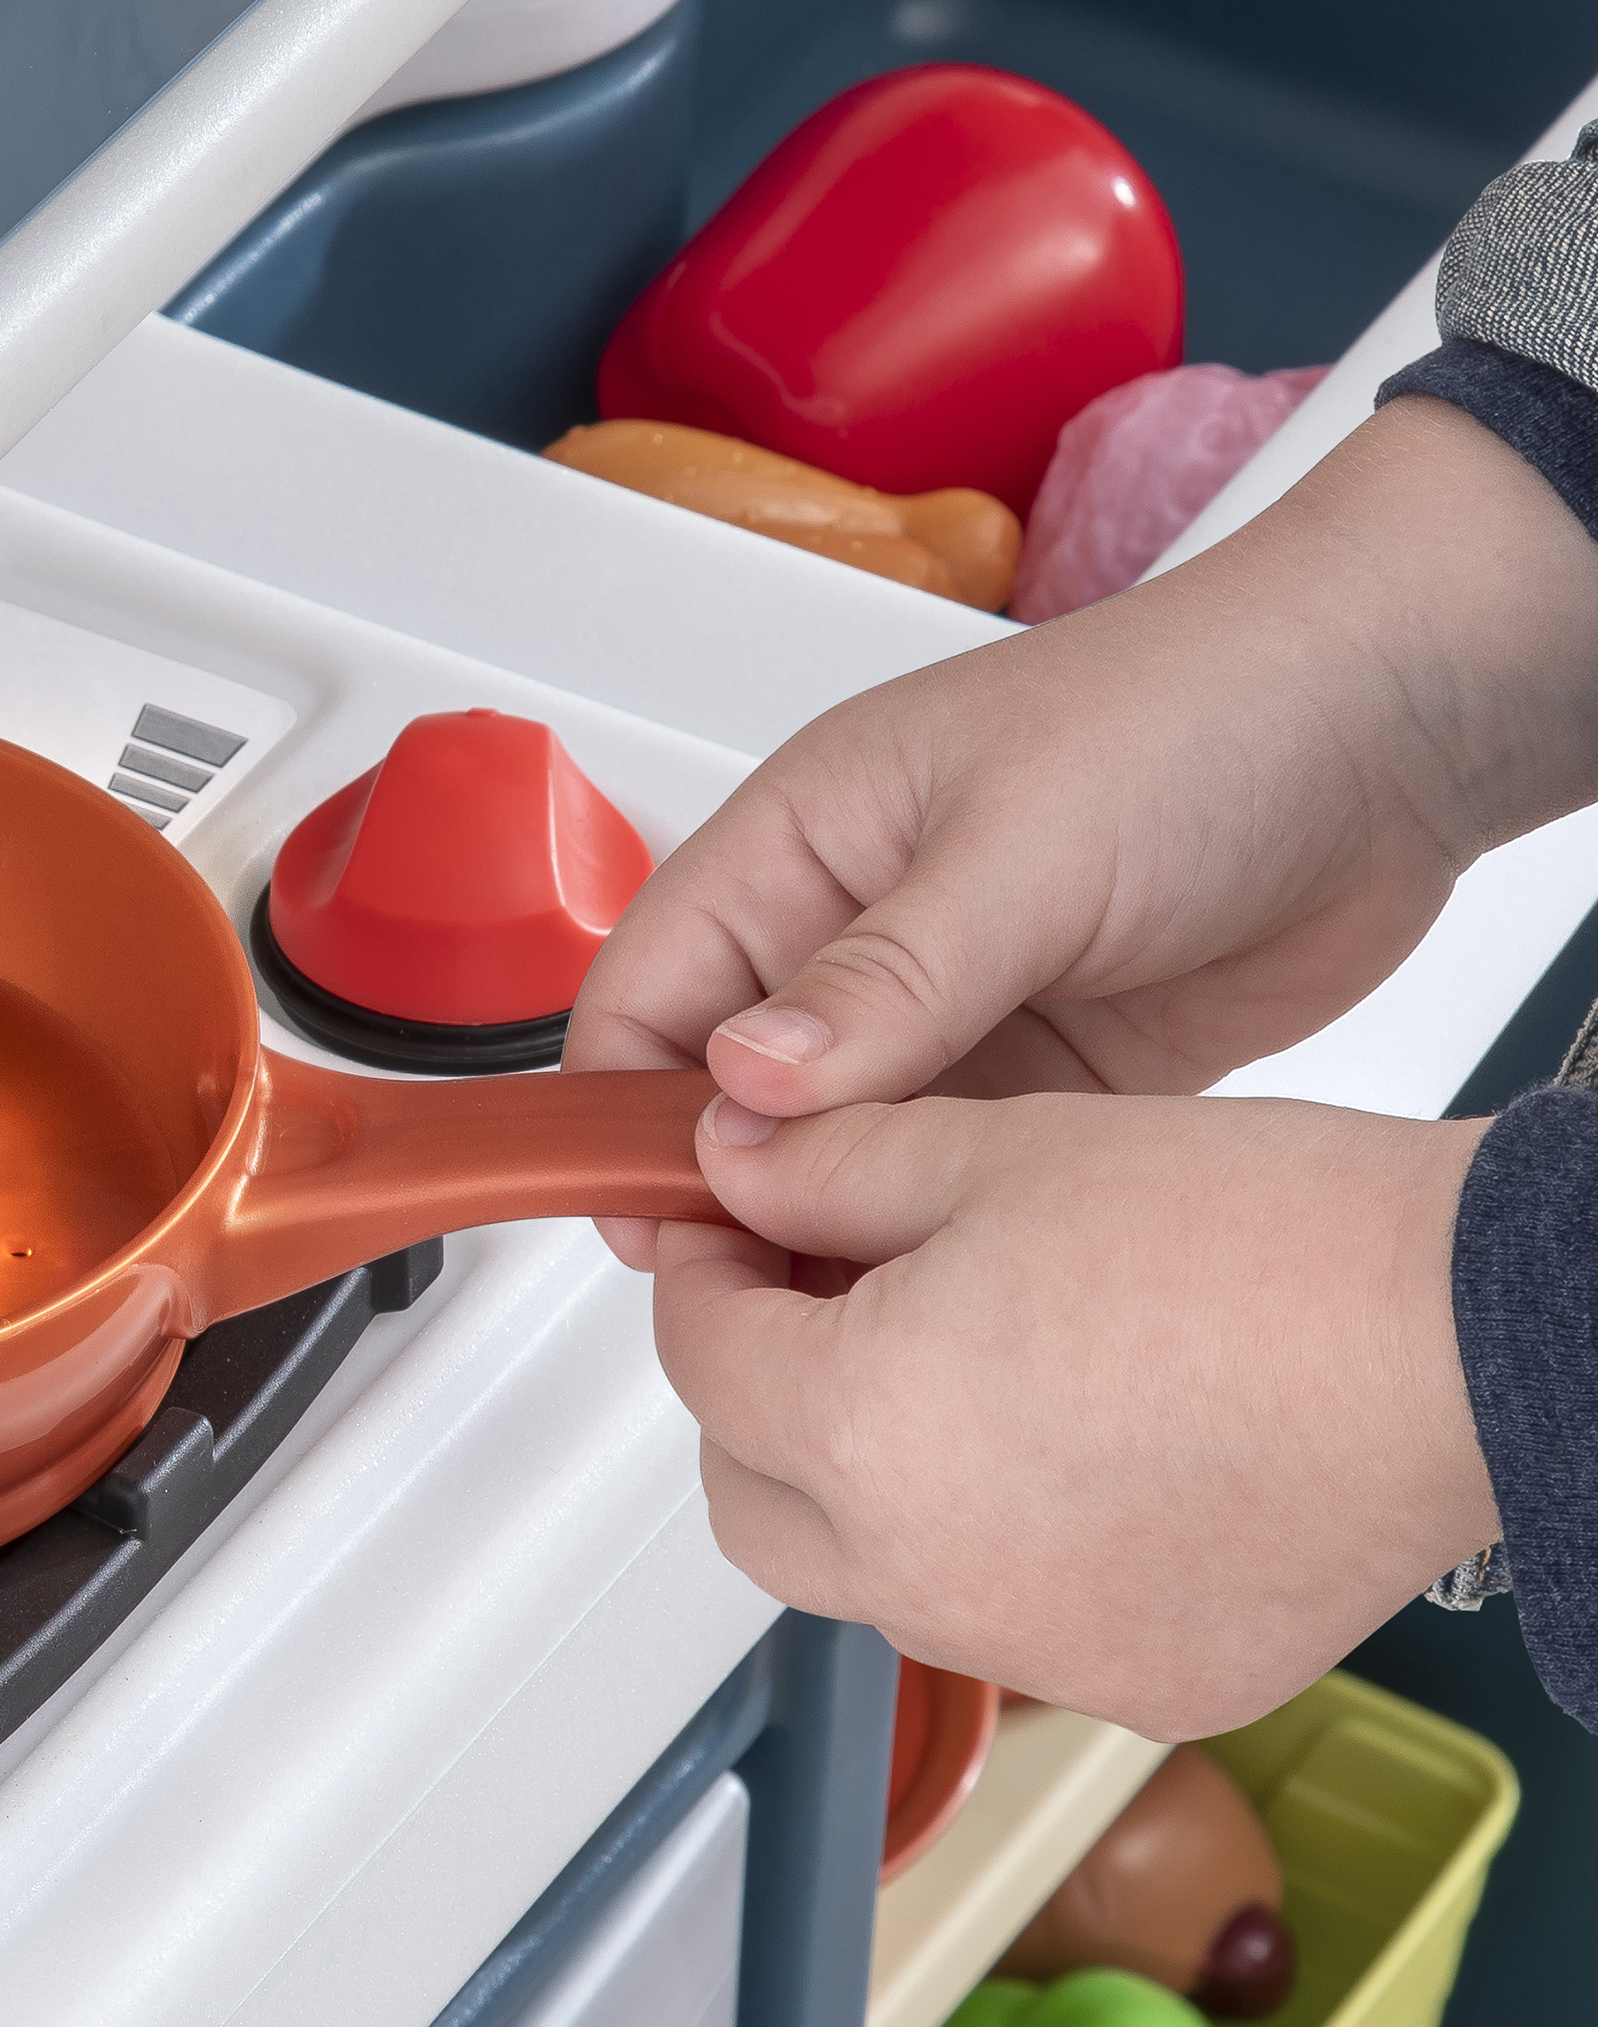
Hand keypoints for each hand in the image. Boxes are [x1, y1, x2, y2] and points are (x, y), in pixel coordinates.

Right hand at [567, 401, 1597, 1262]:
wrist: (1404, 728)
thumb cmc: (1205, 713)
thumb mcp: (1021, 849)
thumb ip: (883, 980)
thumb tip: (746, 1087)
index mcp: (804, 842)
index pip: (649, 991)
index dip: (623, 1111)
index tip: (651, 1222)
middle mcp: (855, 930)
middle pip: (729, 1094)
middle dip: (729, 1194)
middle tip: (759, 1296)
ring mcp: (951, 1006)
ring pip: (839, 1150)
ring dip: (838, 1224)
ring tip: (857, 1313)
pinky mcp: (1044, 1072)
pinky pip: (950, 1171)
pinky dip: (938, 1230)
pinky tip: (948, 1286)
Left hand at [656, 1085, 1494, 1735]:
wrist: (1470, 1342)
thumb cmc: (1263, 1243)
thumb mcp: (994, 1152)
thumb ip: (825, 1169)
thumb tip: (736, 1170)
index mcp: (857, 1434)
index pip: (698, 1358)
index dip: (707, 1272)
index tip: (740, 1228)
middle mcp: (925, 1575)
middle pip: (752, 1500)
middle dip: (760, 1401)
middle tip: (822, 1302)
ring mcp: (1036, 1650)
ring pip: (874, 1577)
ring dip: (874, 1486)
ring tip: (969, 1368)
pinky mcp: (1144, 1688)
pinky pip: (1014, 1624)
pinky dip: (1007, 1549)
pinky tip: (1087, 1451)